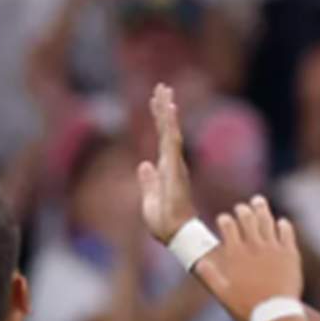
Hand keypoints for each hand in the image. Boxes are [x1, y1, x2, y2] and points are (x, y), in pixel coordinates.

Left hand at [136, 82, 199, 243]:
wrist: (173, 233)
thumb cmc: (164, 222)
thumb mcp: (149, 199)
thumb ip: (148, 181)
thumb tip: (144, 164)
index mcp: (165, 169)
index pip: (162, 139)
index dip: (160, 120)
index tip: (157, 101)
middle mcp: (172, 163)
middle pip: (167, 130)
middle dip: (164, 108)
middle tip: (162, 87)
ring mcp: (174, 163)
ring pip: (170, 131)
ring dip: (167, 110)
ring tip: (164, 91)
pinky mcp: (175, 166)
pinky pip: (172, 141)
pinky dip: (171, 124)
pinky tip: (170, 109)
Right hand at [212, 195, 302, 320]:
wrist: (275, 313)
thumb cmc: (246, 306)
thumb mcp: (222, 293)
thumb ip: (210, 276)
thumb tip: (199, 262)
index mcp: (236, 253)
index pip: (228, 226)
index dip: (225, 219)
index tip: (224, 218)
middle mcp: (254, 246)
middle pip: (247, 219)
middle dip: (242, 210)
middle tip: (241, 208)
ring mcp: (273, 248)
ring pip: (267, 221)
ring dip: (261, 209)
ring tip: (258, 202)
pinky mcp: (290, 253)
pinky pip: (286, 232)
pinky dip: (283, 225)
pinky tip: (281, 222)